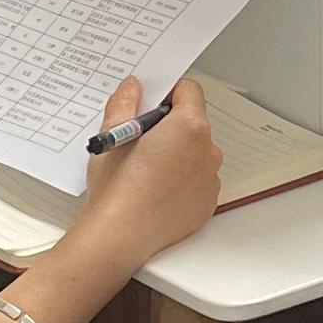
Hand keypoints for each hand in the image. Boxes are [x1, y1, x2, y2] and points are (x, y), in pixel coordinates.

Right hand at [74, 74, 219, 264]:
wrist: (119, 236)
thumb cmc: (116, 188)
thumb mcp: (112, 135)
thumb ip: (125, 102)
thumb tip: (134, 87)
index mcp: (189, 127)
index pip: (189, 91)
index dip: (168, 94)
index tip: (152, 105)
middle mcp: (208, 152)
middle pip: (193, 124)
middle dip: (170, 127)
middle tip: (141, 142)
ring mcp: (210, 180)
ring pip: (196, 154)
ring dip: (178, 155)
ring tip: (146, 171)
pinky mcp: (207, 204)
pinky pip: (198, 182)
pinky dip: (182, 182)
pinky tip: (156, 191)